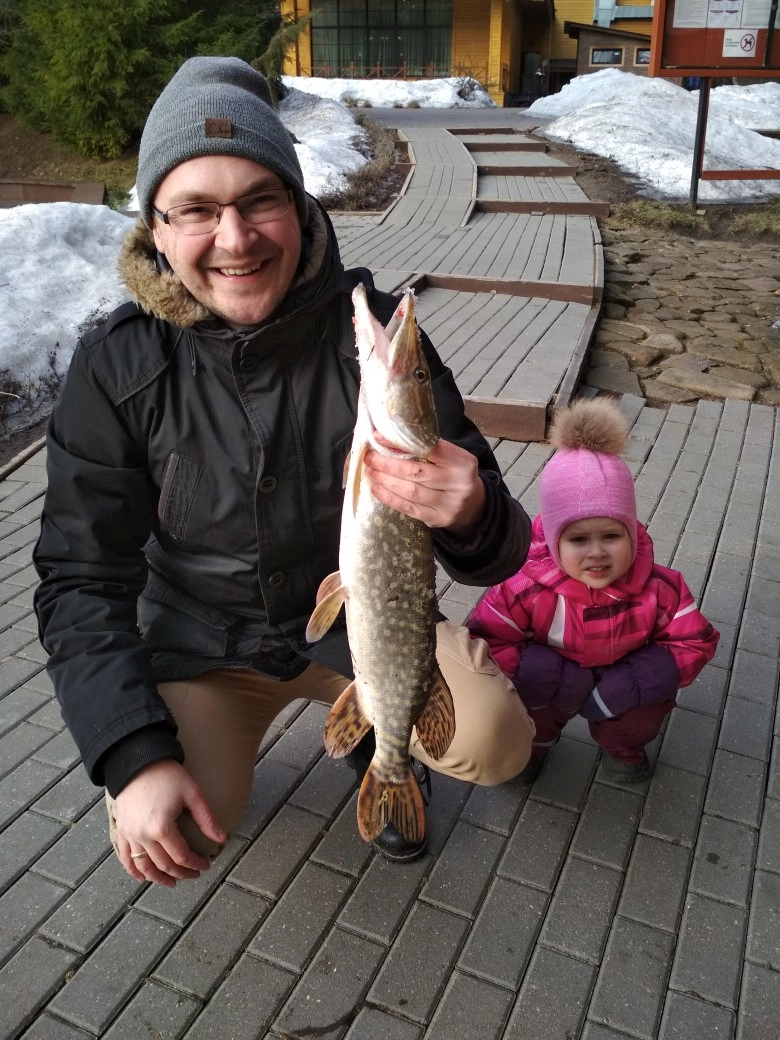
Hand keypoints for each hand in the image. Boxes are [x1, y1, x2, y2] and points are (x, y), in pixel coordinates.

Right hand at [112, 760, 226, 887]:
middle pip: (164, 865)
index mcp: (162, 828)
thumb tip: (222, 838)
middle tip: (192, 874)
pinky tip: (143, 877)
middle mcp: (143, 836)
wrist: (138, 761)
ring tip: (171, 883)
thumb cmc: (167, 775)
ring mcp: (129, 835)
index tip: (205, 865)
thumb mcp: (192, 794)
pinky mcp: (120, 830)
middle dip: (181, 873)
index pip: (181, 856)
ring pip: (143, 866)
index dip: (195, 864)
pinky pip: (125, 857)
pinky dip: (134, 870)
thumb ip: (207, 819)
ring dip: (157, 878)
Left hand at [364, 436, 485, 535]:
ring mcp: (449, 504)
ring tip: (371, 472)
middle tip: (370, 458)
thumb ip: (428, 449)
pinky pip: (408, 508)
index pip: (430, 448)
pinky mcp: (437, 519)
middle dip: (388, 464)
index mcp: (463, 462)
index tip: (379, 438)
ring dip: (386, 481)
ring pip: (411, 491)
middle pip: (417, 472)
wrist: (473, 506)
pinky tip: (377, 489)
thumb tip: (388, 440)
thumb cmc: (455, 475)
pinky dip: (389, 498)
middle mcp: (459, 483)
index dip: (401, 443)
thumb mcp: (451, 458)